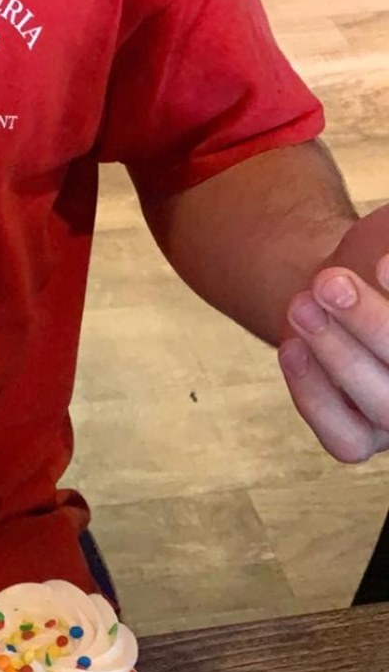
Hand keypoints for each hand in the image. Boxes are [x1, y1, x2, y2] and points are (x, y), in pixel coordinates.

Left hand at [279, 256, 388, 462]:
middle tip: (329, 282)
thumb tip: (387, 240)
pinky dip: (315, 397)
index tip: (384, 261)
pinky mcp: (363, 438)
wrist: (340, 280)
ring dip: (338, 356)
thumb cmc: (381, 251)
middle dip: (373, 325)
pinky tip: (293, 348)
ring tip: (302, 304)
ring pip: (385, 409)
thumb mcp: (388, 231)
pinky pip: (344, 440)